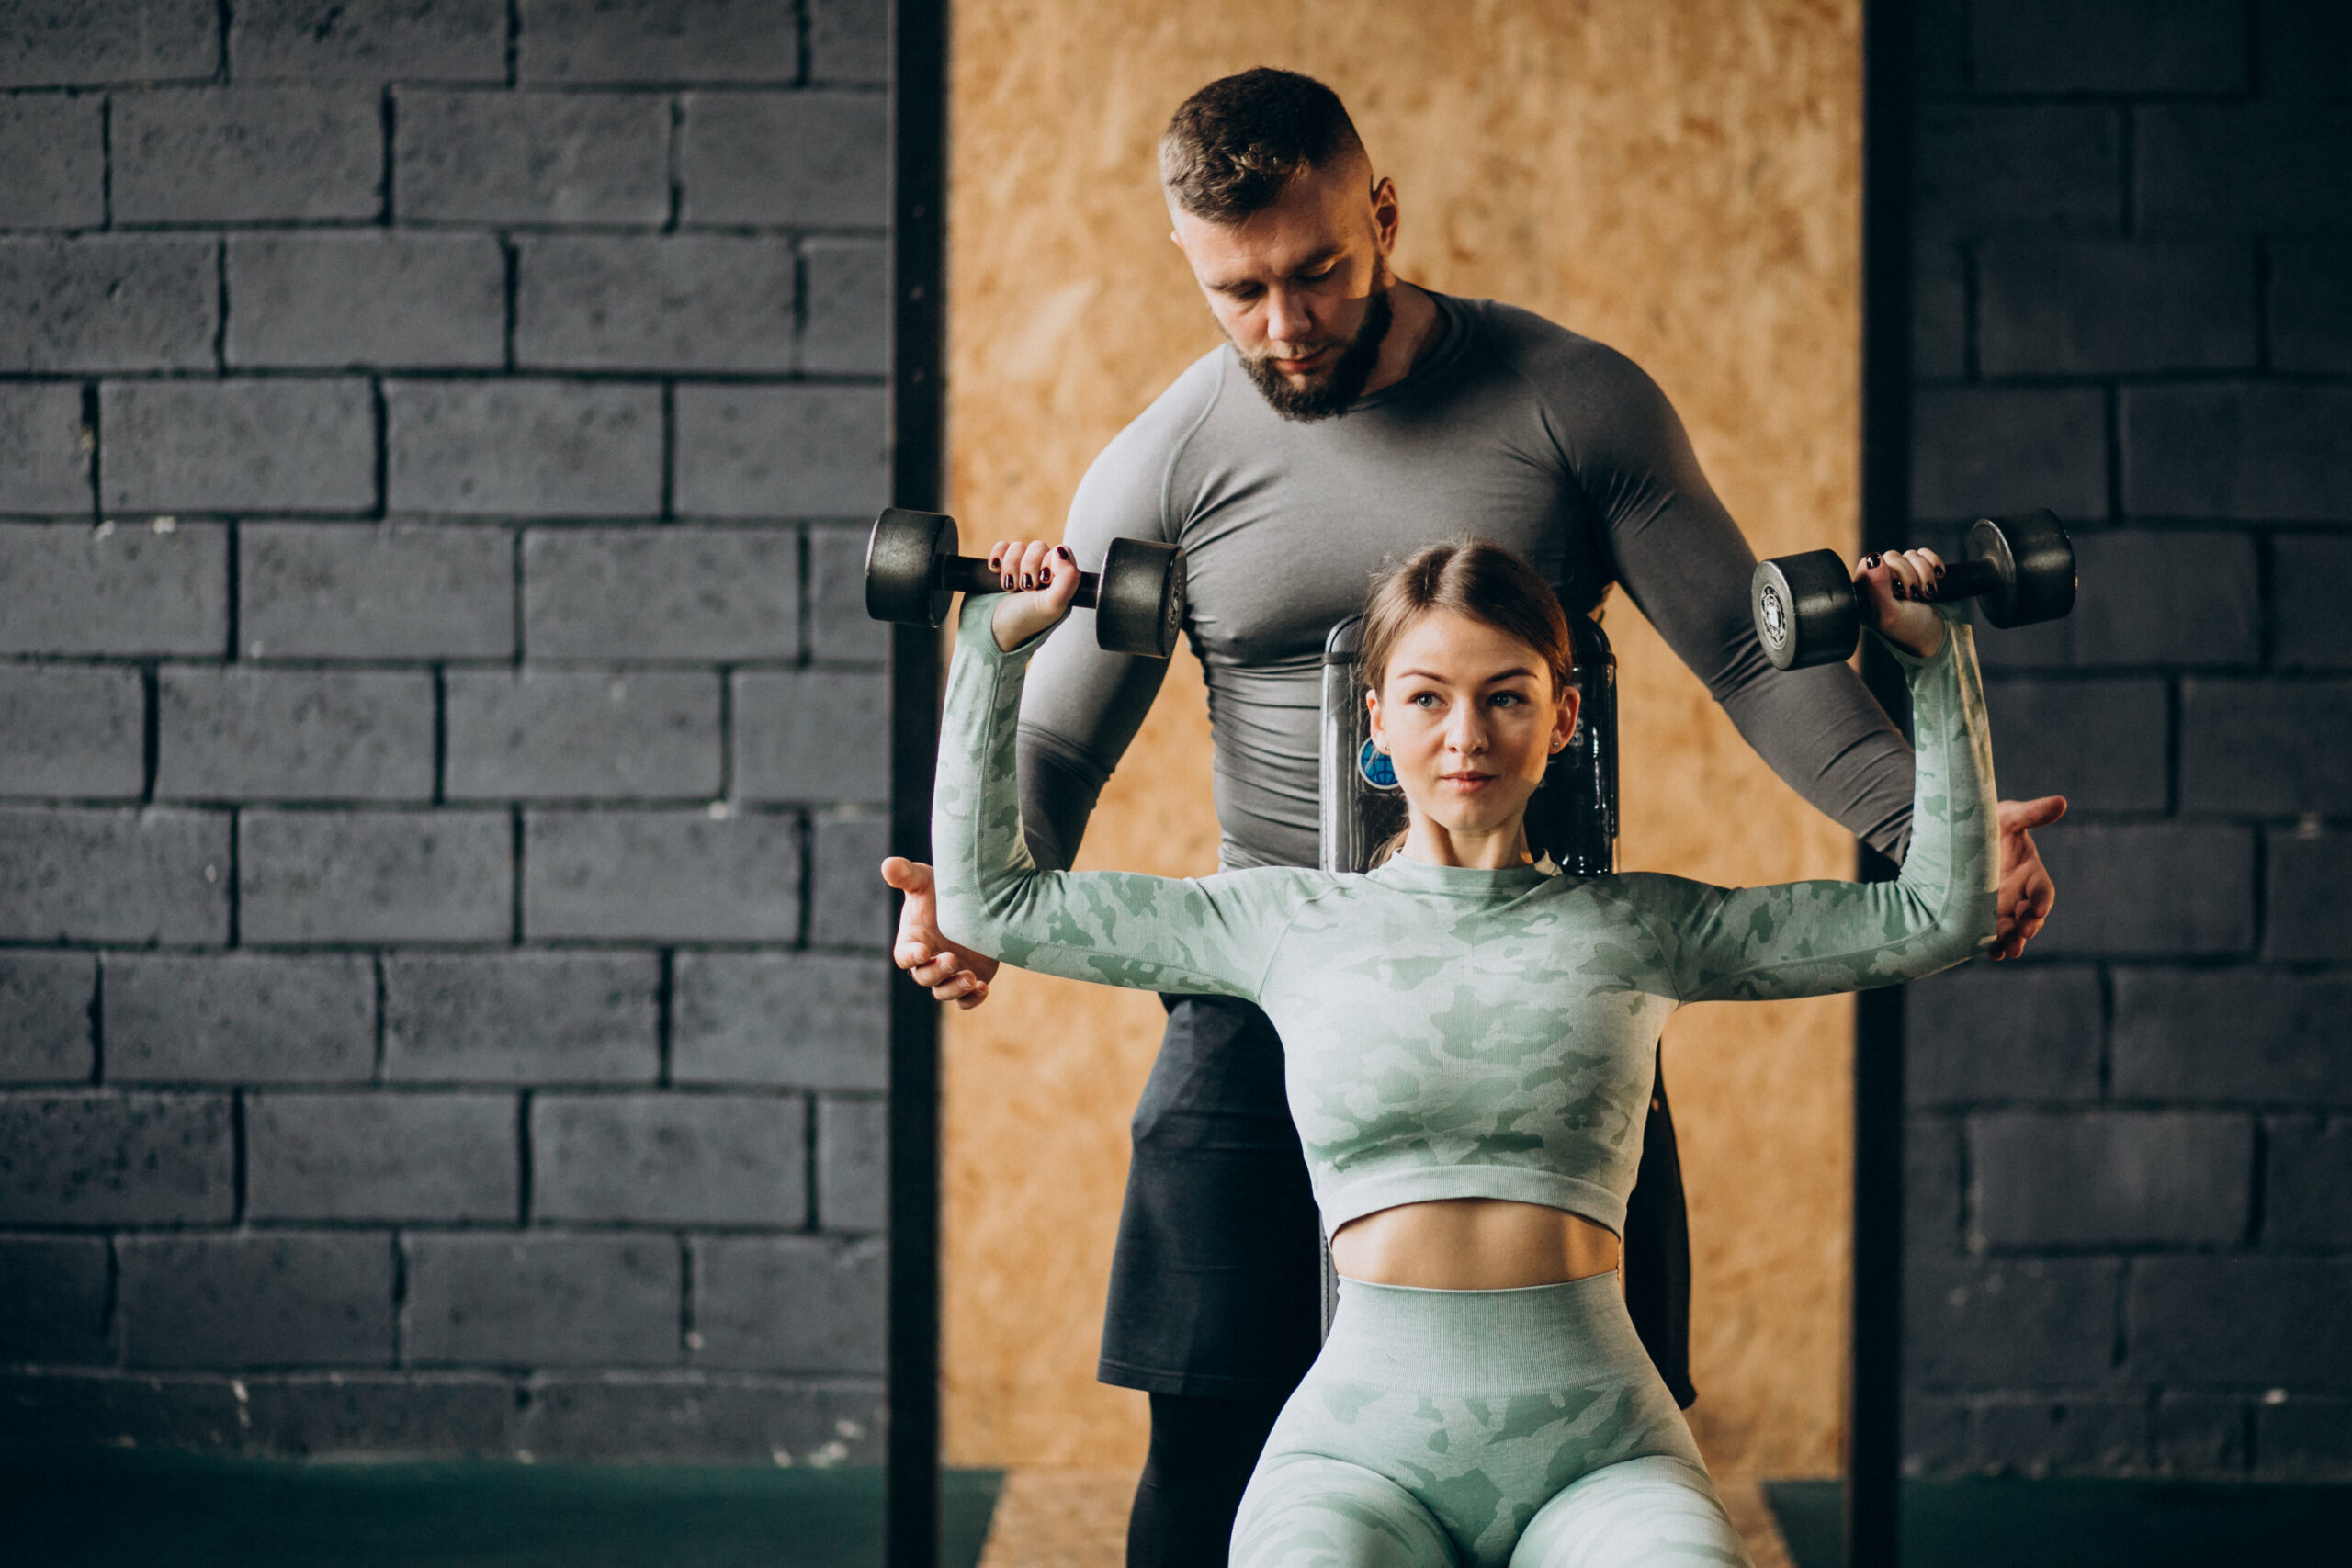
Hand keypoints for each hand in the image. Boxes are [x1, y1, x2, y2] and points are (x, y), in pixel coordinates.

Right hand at [880, 857, 999, 1007]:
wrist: (975, 900)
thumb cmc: (941, 889)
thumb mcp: (924, 880)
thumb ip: (905, 874)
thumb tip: (887, 865)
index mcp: (912, 941)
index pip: (904, 957)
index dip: (912, 957)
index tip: (924, 950)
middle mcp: (928, 962)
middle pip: (925, 977)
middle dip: (937, 971)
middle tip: (952, 959)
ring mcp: (949, 974)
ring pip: (944, 992)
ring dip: (955, 988)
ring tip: (971, 978)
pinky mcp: (970, 980)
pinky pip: (966, 1000)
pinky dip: (973, 999)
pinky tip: (983, 988)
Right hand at [986, 538, 1084, 651]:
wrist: (994, 629)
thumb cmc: (1026, 620)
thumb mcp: (1053, 604)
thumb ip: (1068, 577)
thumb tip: (1060, 551)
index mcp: (1060, 579)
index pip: (1060, 551)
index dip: (1049, 563)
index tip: (1042, 582)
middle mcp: (1043, 571)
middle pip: (1038, 547)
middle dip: (1028, 567)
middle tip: (1025, 588)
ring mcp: (1021, 568)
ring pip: (1018, 546)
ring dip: (1011, 566)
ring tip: (1009, 587)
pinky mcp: (1002, 566)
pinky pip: (1002, 546)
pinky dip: (997, 556)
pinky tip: (995, 571)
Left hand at [1854, 548, 1946, 658]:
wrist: (1935, 636)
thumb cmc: (1908, 629)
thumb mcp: (1890, 614)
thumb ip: (1877, 588)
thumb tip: (1872, 559)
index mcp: (1865, 592)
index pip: (1870, 564)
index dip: (1888, 574)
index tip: (1899, 592)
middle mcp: (1879, 581)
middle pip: (1892, 557)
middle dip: (1910, 577)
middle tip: (1914, 597)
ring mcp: (1899, 575)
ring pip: (1910, 555)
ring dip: (1924, 574)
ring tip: (1926, 595)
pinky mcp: (1917, 570)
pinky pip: (1924, 553)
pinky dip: (1933, 563)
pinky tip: (1938, 577)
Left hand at [1989, 795, 2064, 960]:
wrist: (1957, 839)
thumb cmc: (1988, 824)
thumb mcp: (2007, 816)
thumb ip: (2031, 813)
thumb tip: (2061, 802)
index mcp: (2030, 872)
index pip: (2042, 890)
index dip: (2042, 899)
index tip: (2038, 908)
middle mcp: (2020, 894)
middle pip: (2030, 916)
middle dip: (2029, 926)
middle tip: (2024, 933)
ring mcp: (2002, 908)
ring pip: (2013, 930)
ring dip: (2013, 941)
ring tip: (2011, 951)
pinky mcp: (1983, 916)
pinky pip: (1991, 935)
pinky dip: (1993, 945)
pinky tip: (1992, 953)